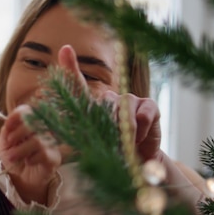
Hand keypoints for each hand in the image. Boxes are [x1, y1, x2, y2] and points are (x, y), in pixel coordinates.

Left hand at [0, 105, 60, 203]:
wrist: (22, 178)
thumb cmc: (15, 157)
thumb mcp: (4, 144)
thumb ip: (6, 132)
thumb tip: (8, 124)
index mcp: (30, 123)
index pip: (27, 110)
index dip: (16, 116)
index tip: (7, 127)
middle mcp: (43, 130)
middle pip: (34, 122)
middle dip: (17, 133)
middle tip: (10, 143)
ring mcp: (51, 143)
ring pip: (37, 140)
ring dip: (20, 150)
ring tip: (13, 157)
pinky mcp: (54, 157)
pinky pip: (44, 153)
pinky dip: (31, 158)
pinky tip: (28, 161)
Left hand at [58, 44, 162, 162]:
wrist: (135, 165)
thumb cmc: (110, 154)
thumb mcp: (93, 147)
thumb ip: (88, 135)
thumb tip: (88, 118)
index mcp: (91, 108)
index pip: (78, 84)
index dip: (71, 67)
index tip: (65, 50)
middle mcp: (109, 99)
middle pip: (106, 103)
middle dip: (109, 127)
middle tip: (112, 145)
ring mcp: (129, 100)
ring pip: (125, 110)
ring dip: (126, 134)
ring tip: (126, 146)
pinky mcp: (149, 105)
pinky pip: (143, 115)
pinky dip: (142, 132)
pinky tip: (140, 139)